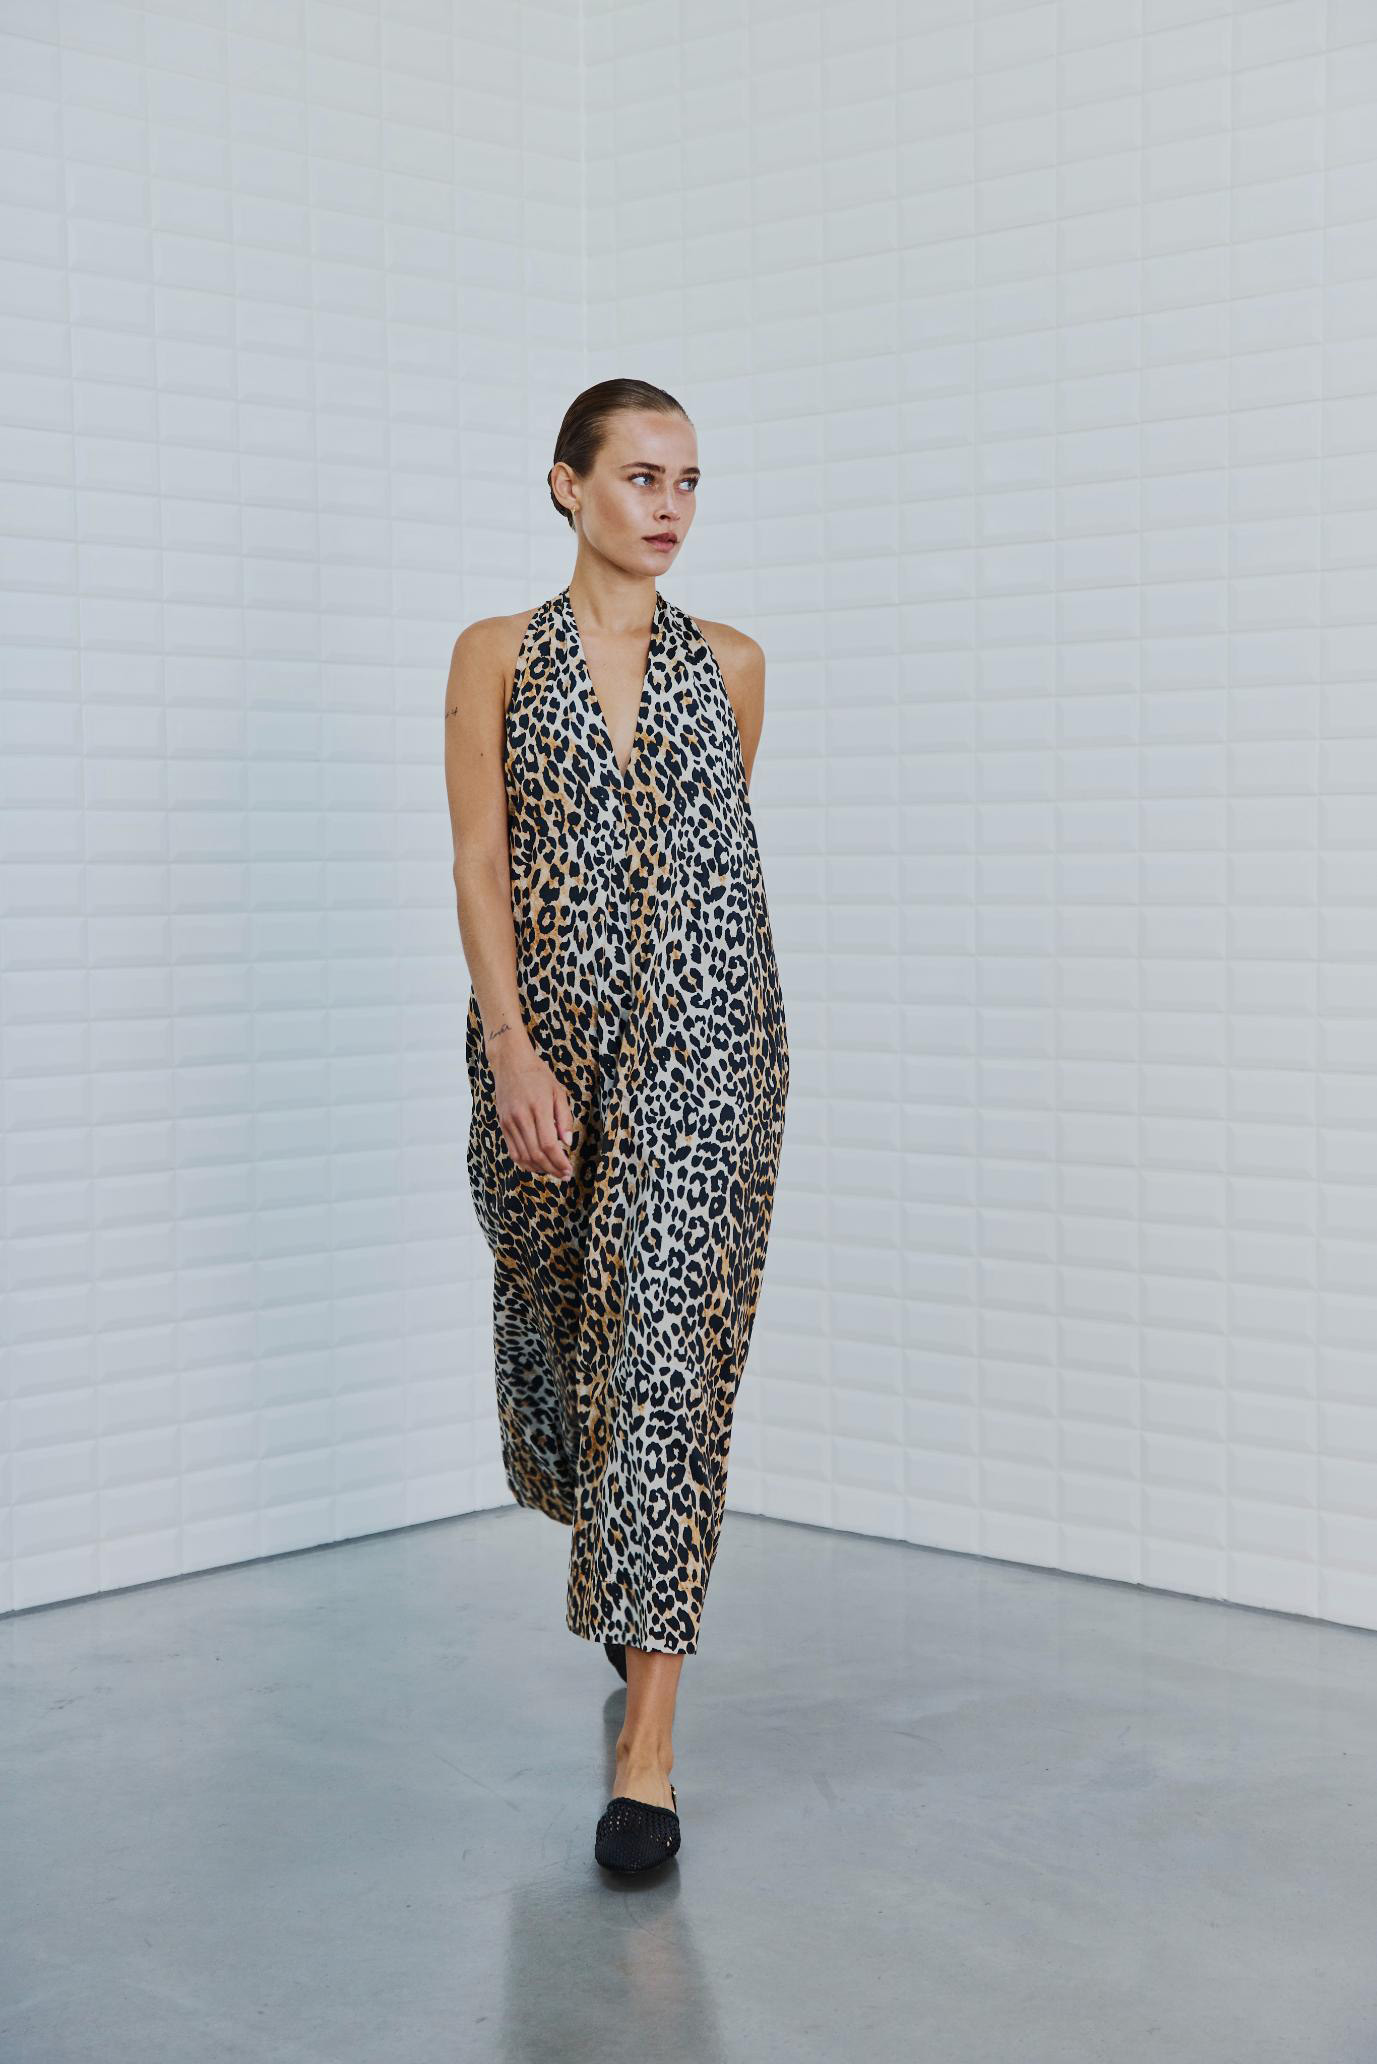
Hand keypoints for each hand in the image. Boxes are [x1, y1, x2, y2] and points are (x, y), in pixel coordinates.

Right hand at [489, 1036, 575, 1180]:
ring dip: (539, 1168)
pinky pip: (512, 1150)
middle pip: (536, 1153)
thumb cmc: (538, 1075)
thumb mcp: (558, 1091)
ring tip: (552, 1172)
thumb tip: (567, 1143)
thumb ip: (564, 1118)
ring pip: (523, 1156)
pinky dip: (524, 1162)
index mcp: (538, 1107)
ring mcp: (509, 1122)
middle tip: (563, 1175)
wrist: (510, 1062)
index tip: (568, 1169)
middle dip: (552, 1168)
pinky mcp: (502, 1124)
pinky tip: (536, 1165)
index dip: (559, 1161)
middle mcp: (521, 1117)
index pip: (548, 1144)